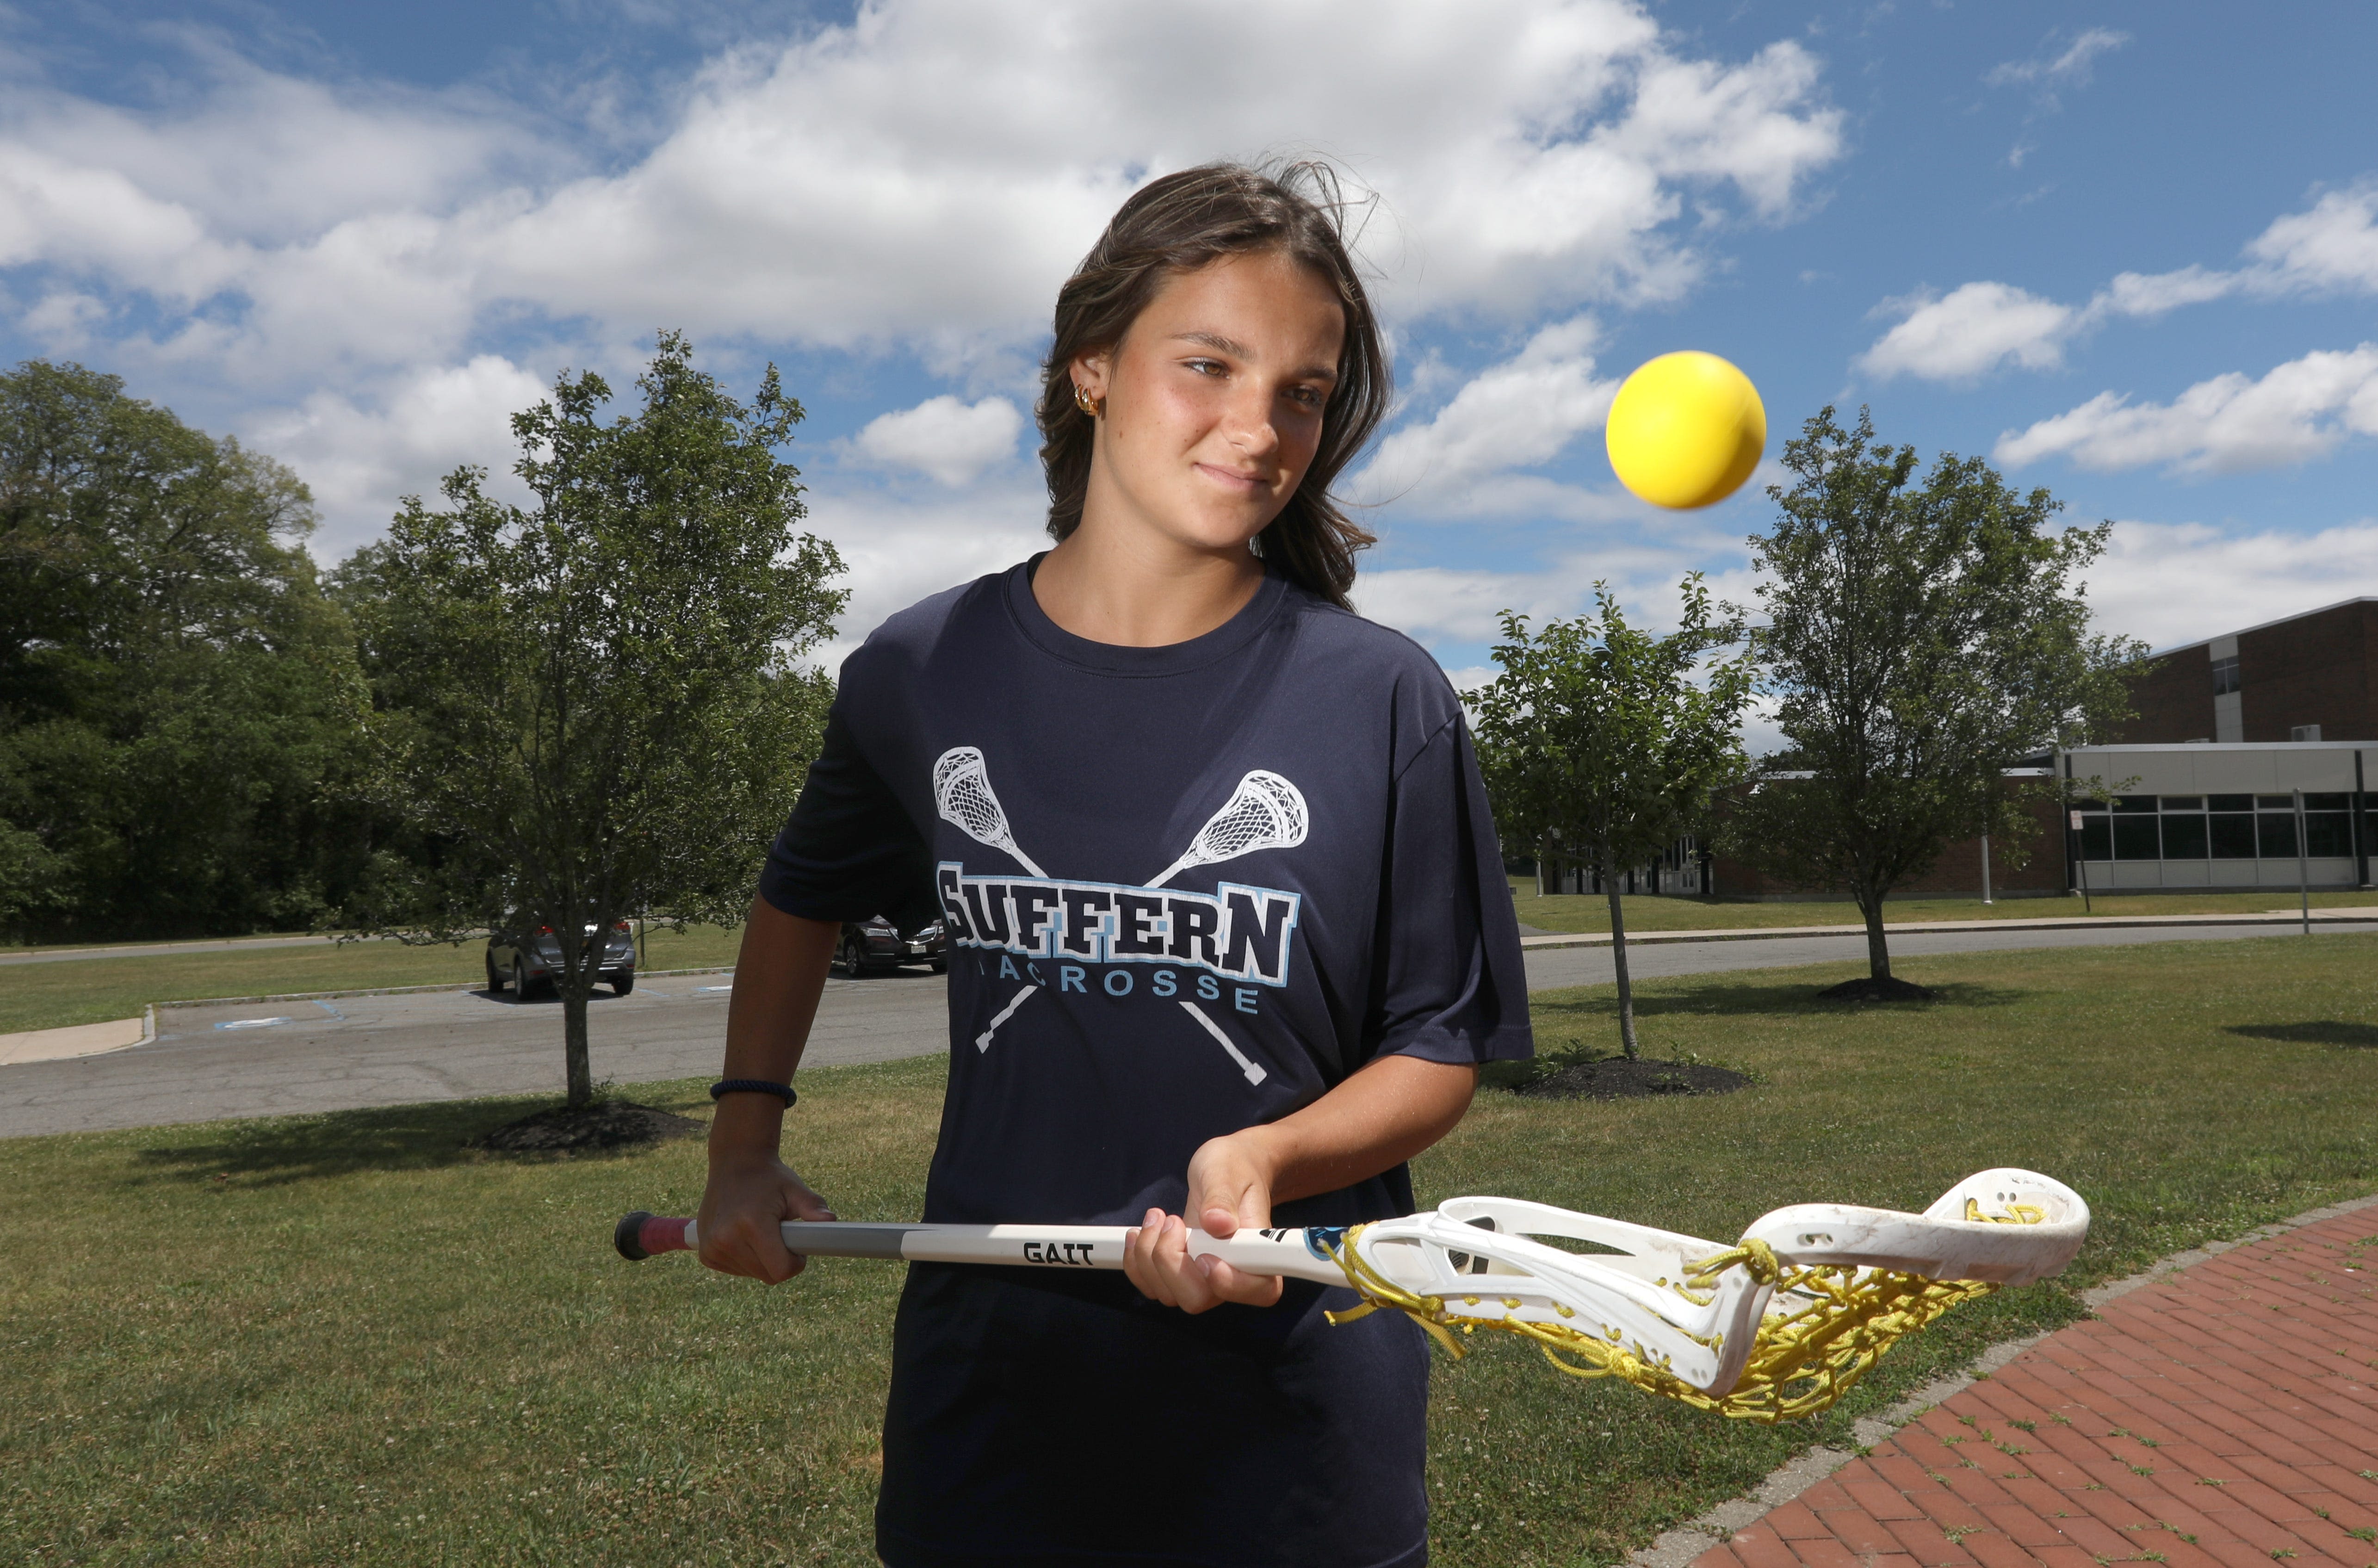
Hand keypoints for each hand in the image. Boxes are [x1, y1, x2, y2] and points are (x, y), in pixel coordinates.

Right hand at [696, 1148, 835, 1284]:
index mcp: (751, 1224)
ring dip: (763, 1260)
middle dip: (780, 1259)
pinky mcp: (705, 1254)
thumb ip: (813, 1207)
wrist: (734, 1163)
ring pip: (753, 1275)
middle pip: (769, 1276)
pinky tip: (744, 1235)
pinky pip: (738, 1271)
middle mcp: (726, 1239)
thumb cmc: (769, 1178)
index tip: (798, 1243)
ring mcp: (712, 1248)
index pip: (781, 1270)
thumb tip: (830, 1220)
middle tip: (780, 1232)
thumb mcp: (794, 1189)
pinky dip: (747, 1259)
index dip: (796, 1261)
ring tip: (760, 1229)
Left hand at [1121, 1130, 1284, 1312]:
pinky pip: (1151, 1287)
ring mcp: (1205, 1280)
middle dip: (1170, 1262)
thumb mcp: (1226, 1173)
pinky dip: (1136, 1262)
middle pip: (1199, 1299)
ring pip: (1169, 1295)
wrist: (1227, 1172)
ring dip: (1148, 1256)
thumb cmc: (1234, 1169)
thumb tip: (1218, 1224)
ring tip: (1156, 1217)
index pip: (1257, 1291)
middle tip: (1171, 1221)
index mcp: (1261, 1254)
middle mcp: (1234, 1275)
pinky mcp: (1180, 1276)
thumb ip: (1222, 1198)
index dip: (1228, 1284)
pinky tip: (1141, 1233)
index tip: (1205, 1255)